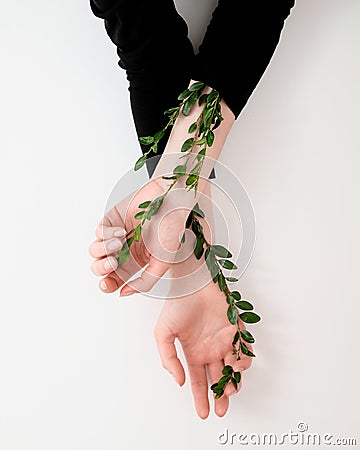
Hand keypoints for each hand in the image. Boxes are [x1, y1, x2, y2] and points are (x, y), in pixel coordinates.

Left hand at [88, 178, 189, 294]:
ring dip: (104, 250)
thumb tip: (124, 293)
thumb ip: (145, 282)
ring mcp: (116, 235)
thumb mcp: (162, 263)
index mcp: (134, 263)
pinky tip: (122, 230)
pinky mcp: (111, 220)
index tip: (108, 285)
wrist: (172, 202)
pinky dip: (107, 233)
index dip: (107, 285)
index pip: (114, 279)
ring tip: (120, 242)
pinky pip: (99, 232)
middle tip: (113, 263)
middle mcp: (123, 250)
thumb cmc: (172, 229)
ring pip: (96, 251)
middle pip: (100, 267)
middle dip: (102, 268)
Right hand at [154, 253, 252, 418]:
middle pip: (218, 379)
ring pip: (233, 368)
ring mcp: (224, 340)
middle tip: (222, 409)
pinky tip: (237, 365)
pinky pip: (244, 350)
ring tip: (229, 386)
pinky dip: (243, 360)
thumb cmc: (177, 304)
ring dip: (232, 381)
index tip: (204, 414)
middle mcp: (210, 349)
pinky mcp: (236, 329)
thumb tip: (180, 382)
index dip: (201, 398)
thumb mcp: (163, 334)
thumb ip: (169, 359)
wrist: (192, 282)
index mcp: (193, 351)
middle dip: (220, 397)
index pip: (199, 381)